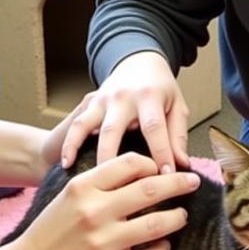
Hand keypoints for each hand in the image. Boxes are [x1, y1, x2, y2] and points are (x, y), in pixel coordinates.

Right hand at [6, 153, 200, 249]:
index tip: (162, 168)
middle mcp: (95, 212)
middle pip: (151, 188)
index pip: (131, 163)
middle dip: (179, 182)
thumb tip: (142, 168)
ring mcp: (104, 243)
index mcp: (83, 187)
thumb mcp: (69, 196)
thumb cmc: (51, 231)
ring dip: (176, 217)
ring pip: (157, 223)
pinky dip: (162, 249)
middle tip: (193, 181)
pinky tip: (163, 245)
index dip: (153, 163)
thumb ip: (100, 182)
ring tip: (181, 215)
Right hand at [60, 52, 190, 172]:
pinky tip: (67, 163)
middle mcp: (122, 97)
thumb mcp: (177, 106)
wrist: (139, 61)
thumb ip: (177, 136)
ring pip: (88, 127)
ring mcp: (102, 100)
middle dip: (115, 160)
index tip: (165, 177)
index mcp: (149, 97)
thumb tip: (181, 164)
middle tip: (119, 188)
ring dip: (84, 152)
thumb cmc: (160, 88)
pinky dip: (69, 144)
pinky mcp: (90, 103)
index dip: (160, 153)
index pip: (154, 128)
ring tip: (86, 179)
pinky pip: (76, 125)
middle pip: (114, 130)